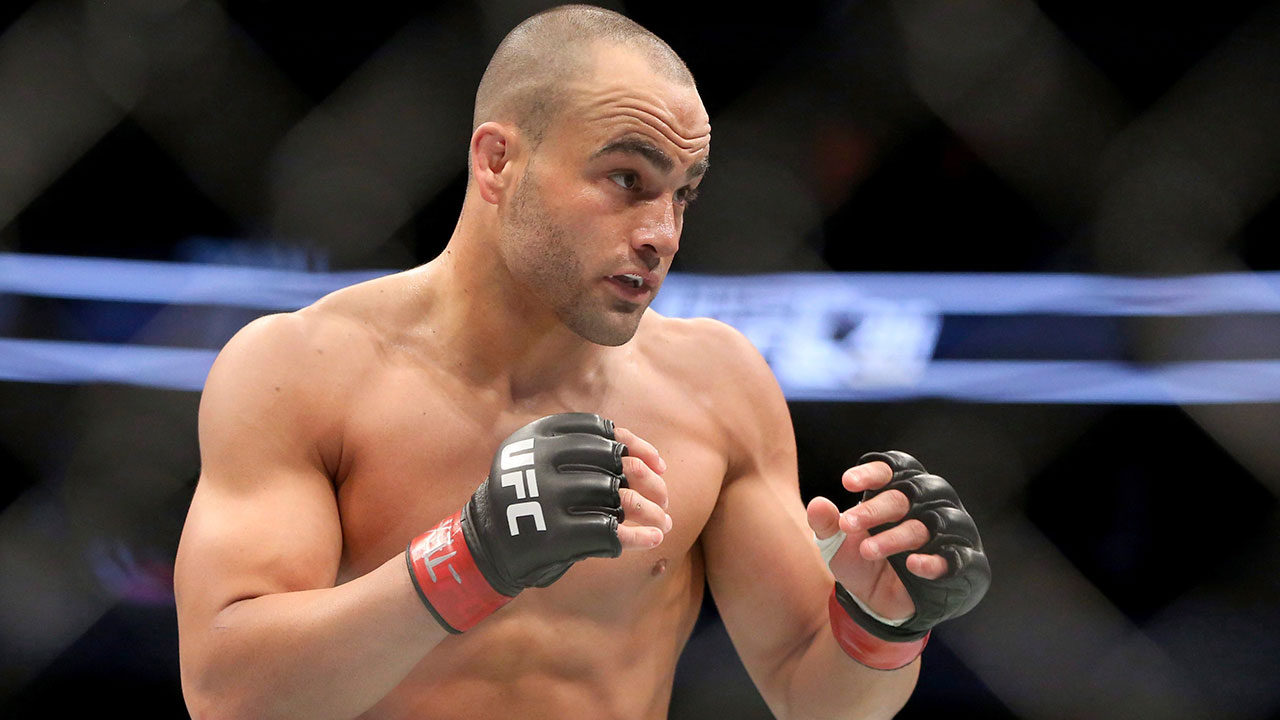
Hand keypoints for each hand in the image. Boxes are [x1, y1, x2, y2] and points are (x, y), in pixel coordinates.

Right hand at [407, 413, 670, 632]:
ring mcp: (545, 498)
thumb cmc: (527, 501)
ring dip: (650, 511)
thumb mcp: (542, 463)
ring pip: (618, 498)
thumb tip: (653, 465)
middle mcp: (540, 461)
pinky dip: (637, 537)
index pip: (601, 430)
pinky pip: (609, 533)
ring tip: (664, 522)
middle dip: (649, 482)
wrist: (485, 546)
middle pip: (615, 463)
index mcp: (537, 435)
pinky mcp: (552, 536)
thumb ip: (586, 456)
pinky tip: (652, 540)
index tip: (658, 466)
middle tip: (664, 498)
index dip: (637, 445)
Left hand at [807, 451, 988, 639]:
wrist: (880, 604)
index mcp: (898, 491)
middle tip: (848, 524)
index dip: (873, 472)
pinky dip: (935, 560)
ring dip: (898, 536)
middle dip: (878, 507)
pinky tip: (913, 564)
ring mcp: (949, 532)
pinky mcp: (963, 562)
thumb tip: (818, 504)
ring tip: (868, 551)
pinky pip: (957, 557)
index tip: (846, 483)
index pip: (894, 468)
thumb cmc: (862, 560)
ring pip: (930, 523)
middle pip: (910, 493)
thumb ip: (827, 525)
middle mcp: (928, 504)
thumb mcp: (838, 545)